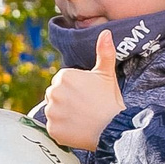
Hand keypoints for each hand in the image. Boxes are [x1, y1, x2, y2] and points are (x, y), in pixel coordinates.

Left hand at [40, 36, 122, 150]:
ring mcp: (52, 112)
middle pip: (55, 96)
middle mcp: (54, 92)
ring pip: (53, 112)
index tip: (86, 96)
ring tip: (81, 118)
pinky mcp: (52, 129)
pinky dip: (63, 130)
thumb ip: (104, 52)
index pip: (62, 82)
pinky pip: (54, 128)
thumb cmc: (109, 100)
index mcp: (64, 76)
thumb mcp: (107, 74)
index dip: (74, 90)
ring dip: (63, 116)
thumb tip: (105, 33)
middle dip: (66, 101)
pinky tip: (77, 129)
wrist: (113, 128)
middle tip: (84, 108)